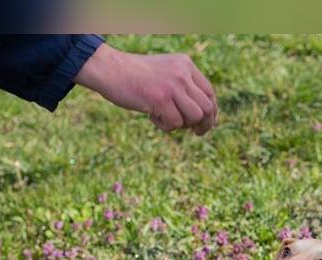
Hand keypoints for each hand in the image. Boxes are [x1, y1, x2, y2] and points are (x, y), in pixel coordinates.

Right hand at [73, 43, 217, 134]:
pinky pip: (174, 124)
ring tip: (165, 119)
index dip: (211, 111)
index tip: (206, 123)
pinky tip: (150, 116)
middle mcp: (182, 74)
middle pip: (206, 107)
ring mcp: (172, 86)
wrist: (109, 69)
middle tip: (195, 133)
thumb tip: (201, 117)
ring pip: (194, 117)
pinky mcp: (160, 99)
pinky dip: (164, 126)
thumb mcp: (164, 73)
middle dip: (204, 124)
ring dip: (182, 125)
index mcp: (185, 64)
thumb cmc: (134, 75)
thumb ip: (182, 86)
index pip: (209, 92)